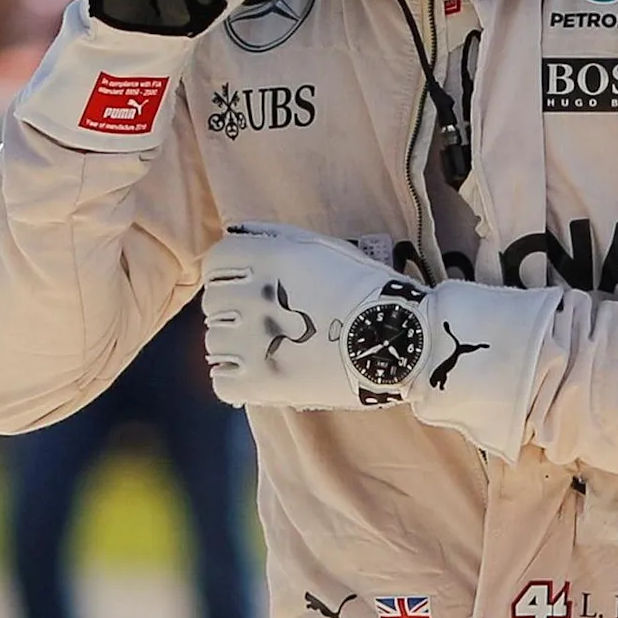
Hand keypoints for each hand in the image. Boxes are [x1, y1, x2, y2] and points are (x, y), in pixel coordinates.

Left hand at [200, 224, 552, 453]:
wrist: (403, 341)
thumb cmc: (368, 290)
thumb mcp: (322, 249)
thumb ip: (274, 239)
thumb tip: (237, 234)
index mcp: (268, 259)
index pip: (217, 262)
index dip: (230, 276)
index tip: (250, 290)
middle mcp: (254, 296)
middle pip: (214, 304)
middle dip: (236, 312)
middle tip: (271, 324)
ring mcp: (254, 341)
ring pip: (214, 342)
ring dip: (236, 347)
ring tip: (272, 351)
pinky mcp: (261, 383)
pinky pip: (222, 381)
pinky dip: (236, 381)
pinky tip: (262, 376)